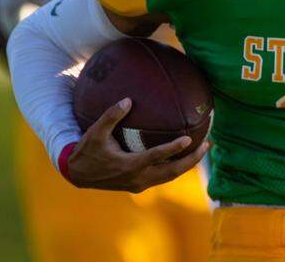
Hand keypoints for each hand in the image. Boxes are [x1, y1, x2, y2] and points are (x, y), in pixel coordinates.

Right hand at [65, 98, 208, 192]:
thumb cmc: (87, 150)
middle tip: (207, 146)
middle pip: (172, 171)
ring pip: (170, 176)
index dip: (174, 148)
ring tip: (202, 149)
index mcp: (130, 165)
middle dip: (192, 160)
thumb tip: (128, 99)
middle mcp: (138, 178)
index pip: (157, 156)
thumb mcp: (95, 131)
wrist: (78, 175)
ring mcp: (140, 184)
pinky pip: (163, 176)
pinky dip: (175, 167)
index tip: (189, 139)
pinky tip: (183, 154)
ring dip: (187, 165)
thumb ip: (111, 115)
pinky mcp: (139, 185)